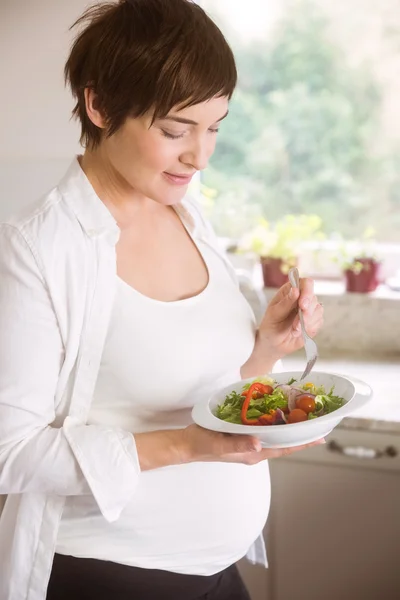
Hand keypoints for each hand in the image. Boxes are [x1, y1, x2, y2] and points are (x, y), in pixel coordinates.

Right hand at [180, 424, 324, 465]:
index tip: (320, 437)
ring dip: (289, 427)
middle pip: (283, 443)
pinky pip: (264, 430)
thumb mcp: (218, 443)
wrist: (186, 444)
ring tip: (304, 416)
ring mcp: (249, 443)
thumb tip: (258, 443)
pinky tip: (278, 412)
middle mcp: (254, 449)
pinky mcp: (243, 435)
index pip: (283, 449)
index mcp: (252, 454)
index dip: (303, 443)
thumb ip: (238, 444)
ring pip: (275, 436)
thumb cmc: (201, 443)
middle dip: (301, 434)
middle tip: (318, 422)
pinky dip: (274, 422)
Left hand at [257, 277, 322, 361]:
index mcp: (290, 291)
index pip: (305, 283)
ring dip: (306, 322)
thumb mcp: (274, 314)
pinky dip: (309, 328)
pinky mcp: (314, 321)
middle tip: (297, 323)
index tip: (302, 304)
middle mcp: (301, 298)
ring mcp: (309, 309)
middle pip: (313, 297)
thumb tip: (295, 290)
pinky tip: (298, 332)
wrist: (273, 344)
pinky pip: (319, 322)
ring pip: (318, 310)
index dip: (307, 291)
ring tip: (294, 329)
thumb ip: (285, 302)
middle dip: (307, 312)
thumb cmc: (271, 326)